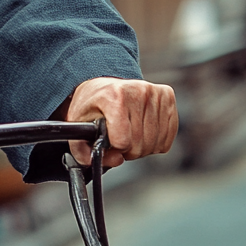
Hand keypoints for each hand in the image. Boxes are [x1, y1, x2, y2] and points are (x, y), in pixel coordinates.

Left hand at [59, 77, 176, 167]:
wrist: (103, 85)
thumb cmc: (92, 106)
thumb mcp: (77, 127)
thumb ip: (84, 152)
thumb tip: (116, 160)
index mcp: (113, 96)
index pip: (122, 141)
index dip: (114, 148)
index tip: (108, 139)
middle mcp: (137, 91)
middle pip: (139, 145)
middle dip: (127, 149)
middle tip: (118, 137)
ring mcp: (154, 92)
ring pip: (154, 144)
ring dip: (141, 146)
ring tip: (130, 132)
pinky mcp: (167, 96)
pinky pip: (167, 137)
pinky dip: (155, 141)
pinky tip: (143, 129)